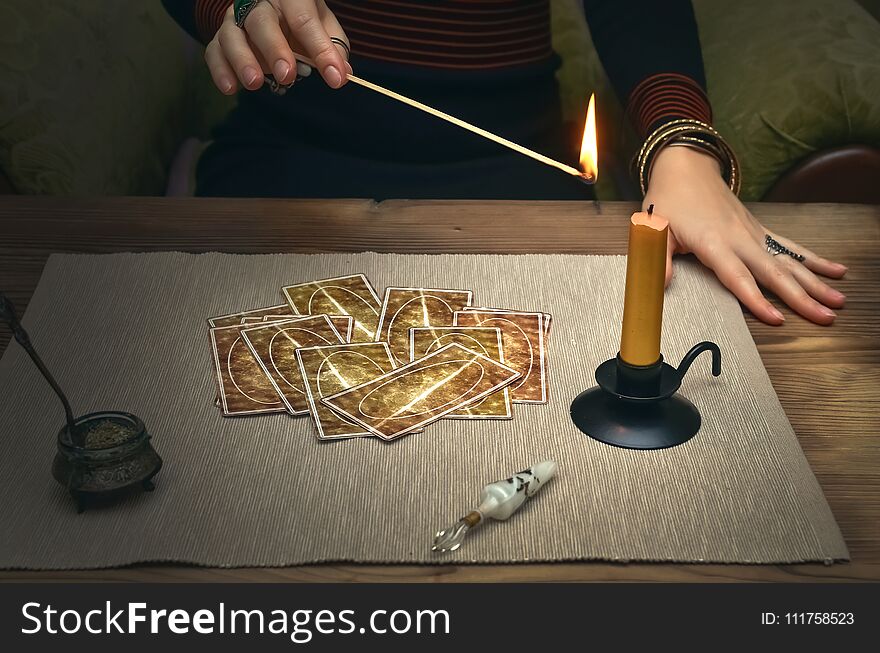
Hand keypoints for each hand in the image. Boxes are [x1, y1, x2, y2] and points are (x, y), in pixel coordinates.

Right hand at [205, 0, 349, 94]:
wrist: (274, 10)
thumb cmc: (302, 19)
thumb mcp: (324, 26)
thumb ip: (333, 48)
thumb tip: (342, 72)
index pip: (304, 19)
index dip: (320, 49)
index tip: (335, 77)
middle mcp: (259, 2)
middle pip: (262, 22)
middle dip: (274, 49)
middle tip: (286, 75)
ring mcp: (236, 19)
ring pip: (232, 35)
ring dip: (242, 60)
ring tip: (255, 83)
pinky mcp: (221, 37)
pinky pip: (214, 51)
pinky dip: (220, 70)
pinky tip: (231, 88)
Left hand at [646, 146, 846, 325]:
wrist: (687, 167)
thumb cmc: (670, 199)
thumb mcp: (655, 229)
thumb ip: (658, 259)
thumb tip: (658, 284)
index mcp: (713, 242)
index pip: (738, 277)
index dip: (757, 299)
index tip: (777, 319)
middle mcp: (739, 238)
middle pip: (774, 273)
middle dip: (801, 297)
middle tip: (825, 316)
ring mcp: (753, 234)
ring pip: (789, 261)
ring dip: (815, 282)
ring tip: (837, 301)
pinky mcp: (759, 230)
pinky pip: (791, 247)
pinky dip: (814, 260)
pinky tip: (836, 271)